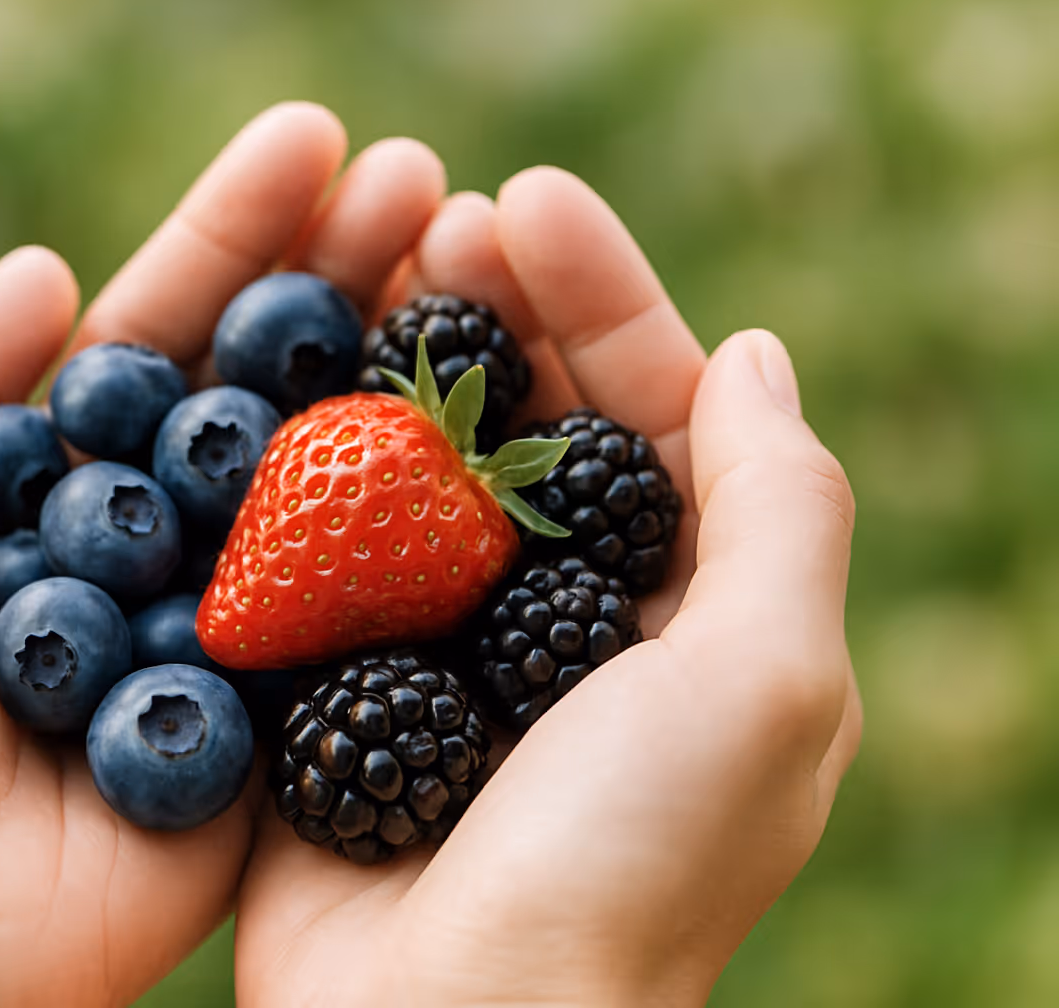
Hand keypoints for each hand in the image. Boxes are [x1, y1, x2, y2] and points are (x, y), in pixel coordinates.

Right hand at [234, 176, 861, 1005]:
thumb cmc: (625, 867)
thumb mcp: (764, 681)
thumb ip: (782, 511)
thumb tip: (759, 354)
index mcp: (692, 617)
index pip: (656, 417)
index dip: (605, 298)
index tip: (526, 201)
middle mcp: (577, 627)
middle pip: (536, 426)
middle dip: (494, 311)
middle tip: (434, 213)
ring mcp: (454, 652)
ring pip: (430, 470)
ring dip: (401, 365)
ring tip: (365, 265)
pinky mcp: (350, 686)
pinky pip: (336, 548)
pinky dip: (319, 463)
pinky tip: (288, 388)